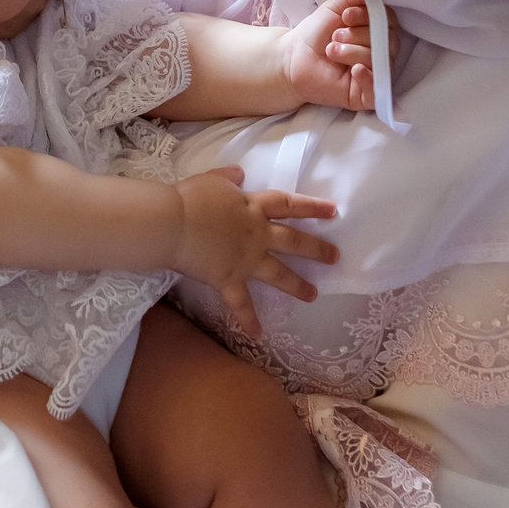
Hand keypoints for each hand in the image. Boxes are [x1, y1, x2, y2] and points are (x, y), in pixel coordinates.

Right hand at [168, 166, 337, 332]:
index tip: (333, 212)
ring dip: (297, 285)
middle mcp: (257, 234)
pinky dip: (248, 319)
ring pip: (278, 274)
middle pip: (292, 241)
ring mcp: (245, 259)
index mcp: (253, 207)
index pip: (289, 205)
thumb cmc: (191, 198)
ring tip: (313, 295)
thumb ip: (228, 177)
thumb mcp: (211, 180)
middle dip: (316, 249)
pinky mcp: (228, 279)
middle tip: (335, 257)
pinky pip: (240, 303)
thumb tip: (240, 173)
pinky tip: (258, 334)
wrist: (173, 223)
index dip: (311, 207)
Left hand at [283, 0, 378, 111]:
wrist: (293, 59)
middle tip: (335, 36)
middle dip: (359, 34)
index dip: (370, 16)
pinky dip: (368, 76)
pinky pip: (378, 87)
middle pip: (388, 40)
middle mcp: (381, 53)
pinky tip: (354, 70)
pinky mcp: (366, 95)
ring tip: (332, 51)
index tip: (346, 15)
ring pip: (380, 60)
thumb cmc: (316, 34)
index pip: (389, 21)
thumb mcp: (334, 8)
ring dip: (353, 51)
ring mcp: (375, 74)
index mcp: (376, 31)